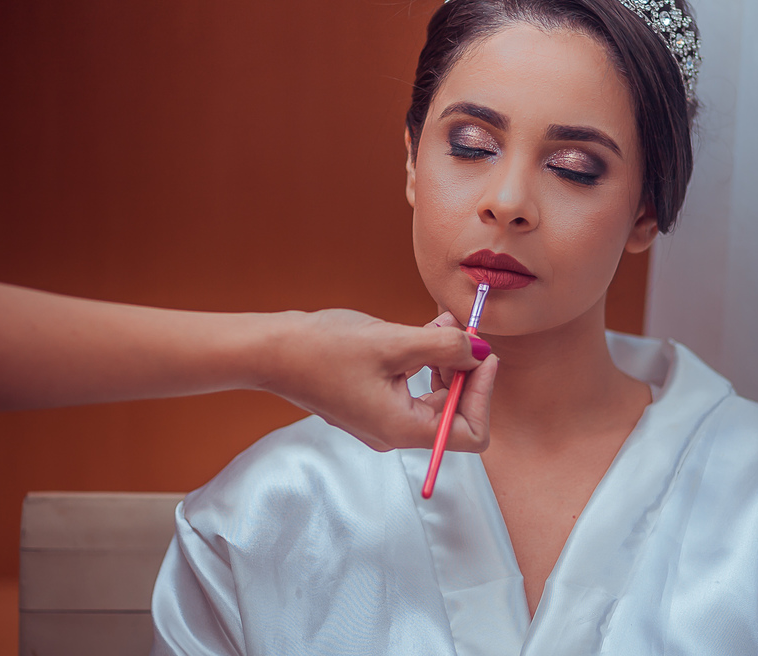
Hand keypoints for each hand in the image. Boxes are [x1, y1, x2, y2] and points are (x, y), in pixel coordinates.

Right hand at [257, 308, 496, 451]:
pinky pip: (413, 386)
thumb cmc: (324, 350)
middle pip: (455, 413)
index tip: (485, 357)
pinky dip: (425, 359)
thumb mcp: (394, 342)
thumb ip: (445, 347)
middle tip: (465, 333)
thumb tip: (480, 351)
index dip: (484, 395)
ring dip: (447, 360)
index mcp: (403, 429)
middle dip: (466, 371)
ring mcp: (382, 418)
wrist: (273, 350)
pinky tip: (423, 331)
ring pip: (435, 395)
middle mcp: (395, 432)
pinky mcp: (372, 401)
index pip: (470, 433)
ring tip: (442, 325)